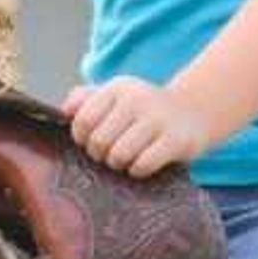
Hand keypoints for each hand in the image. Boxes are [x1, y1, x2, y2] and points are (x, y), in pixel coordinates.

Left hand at [63, 76, 213, 179]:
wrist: (193, 111)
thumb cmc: (143, 109)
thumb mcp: (116, 95)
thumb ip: (85, 98)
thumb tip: (64, 111)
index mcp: (117, 88)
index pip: (83, 120)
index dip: (81, 138)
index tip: (90, 142)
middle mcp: (137, 99)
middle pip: (99, 141)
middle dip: (100, 154)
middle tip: (109, 154)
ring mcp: (158, 119)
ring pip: (119, 155)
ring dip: (119, 164)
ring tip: (125, 159)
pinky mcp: (176, 140)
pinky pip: (143, 165)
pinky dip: (138, 170)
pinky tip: (142, 164)